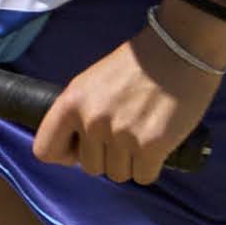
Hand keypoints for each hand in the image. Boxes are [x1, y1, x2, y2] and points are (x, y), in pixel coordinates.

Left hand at [33, 24, 214, 182]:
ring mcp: (121, 136)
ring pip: (118, 175)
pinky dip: (152, 166)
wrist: (180, 47)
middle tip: (126, 132)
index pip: (45, 150)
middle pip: (90, 168)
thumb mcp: (93, 81)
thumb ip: (80, 112)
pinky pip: (144, 176)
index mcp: (71, 102)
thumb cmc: (138, 63)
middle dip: (108, 156)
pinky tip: (159, 143)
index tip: (82, 147)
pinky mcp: (151, 146)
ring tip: (144, 133)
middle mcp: (92, 121)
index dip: (65, 154)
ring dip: (131, 162)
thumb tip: (78, 150)